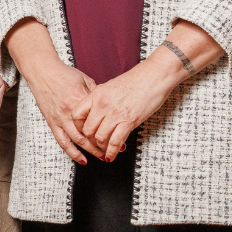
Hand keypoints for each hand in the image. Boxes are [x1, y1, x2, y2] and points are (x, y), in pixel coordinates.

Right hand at [5, 19, 102, 164]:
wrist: (43, 72)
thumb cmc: (65, 74)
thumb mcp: (86, 81)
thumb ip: (96, 95)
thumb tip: (109, 107)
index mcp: (81, 99)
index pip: (99, 120)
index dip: (111, 130)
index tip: (120, 136)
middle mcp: (71, 111)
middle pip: (90, 133)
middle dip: (104, 144)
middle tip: (114, 150)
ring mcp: (61, 118)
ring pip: (78, 140)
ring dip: (91, 151)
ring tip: (102, 157)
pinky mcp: (52, 122)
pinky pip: (63, 141)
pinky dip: (73, 152)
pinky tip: (82, 160)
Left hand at [69, 20, 224, 161]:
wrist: (155, 75)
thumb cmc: (138, 79)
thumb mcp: (112, 86)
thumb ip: (102, 99)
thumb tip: (98, 111)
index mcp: (97, 94)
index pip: (76, 115)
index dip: (78, 127)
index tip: (84, 131)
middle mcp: (102, 104)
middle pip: (87, 130)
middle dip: (90, 141)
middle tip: (96, 144)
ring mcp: (114, 113)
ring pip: (100, 138)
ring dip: (102, 148)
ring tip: (105, 151)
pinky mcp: (128, 121)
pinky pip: (115, 142)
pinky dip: (112, 152)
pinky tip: (112, 156)